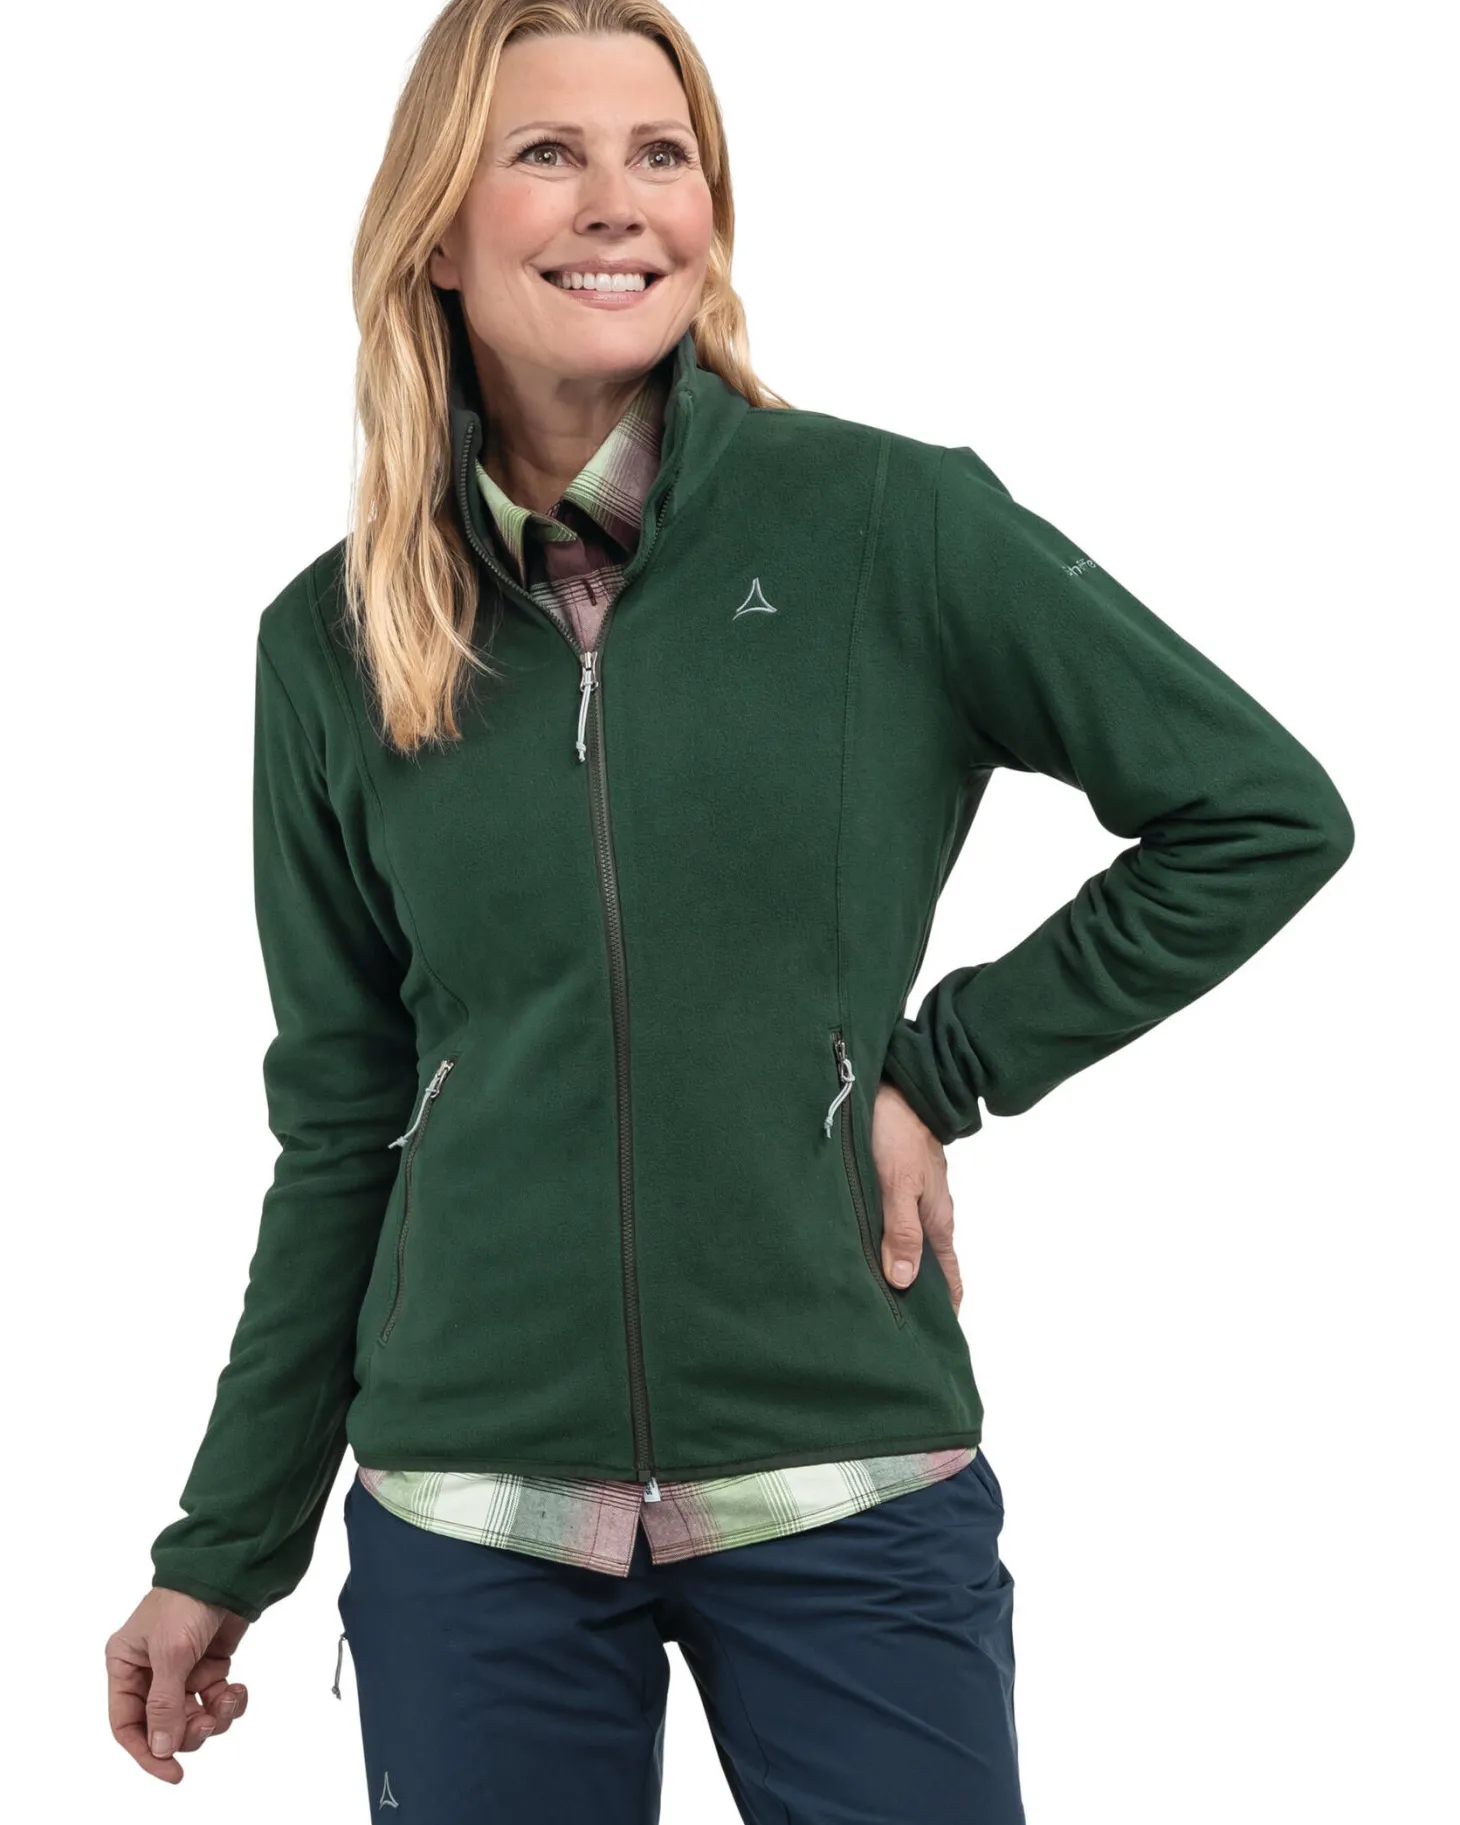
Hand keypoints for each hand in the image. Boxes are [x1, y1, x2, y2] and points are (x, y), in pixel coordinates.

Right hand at [106, 1587, 249, 1782]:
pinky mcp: (209, 1664)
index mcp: (126, 1666)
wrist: (228, 1567)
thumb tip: (161, 1749)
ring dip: (214, 1717)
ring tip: (229, 1698)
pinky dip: (228, 1702)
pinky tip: (238, 1690)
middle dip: (188, 1731)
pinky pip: (215, 1699)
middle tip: (209, 1722)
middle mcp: (149, 1671)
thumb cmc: (186, 1601)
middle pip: (163, 1726)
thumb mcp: (170, 1654)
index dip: (146, 1752)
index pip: (127, 1724)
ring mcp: (181, 1669)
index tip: (172, 1772)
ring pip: (192, 1717)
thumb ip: (164, 1705)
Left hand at [871, 1079, 962, 1315]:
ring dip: (891, 1270)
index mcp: (937, 1223)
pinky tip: (856, 1253)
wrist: (897, 1084)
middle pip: (925, 1269)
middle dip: (911, 1299)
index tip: (930, 1346)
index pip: (948, 1282)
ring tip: (865, 1300)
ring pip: (905, 1247)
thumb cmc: (896, 1131)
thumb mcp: (896, 1185)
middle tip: (885, 1332)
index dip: (943, 1314)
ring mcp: (913, 1201)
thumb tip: (902, 1282)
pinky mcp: (895, 1186)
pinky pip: (892, 1226)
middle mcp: (928, 1217)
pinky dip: (880, 1245)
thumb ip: (899, 1232)